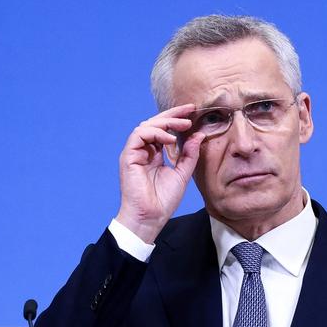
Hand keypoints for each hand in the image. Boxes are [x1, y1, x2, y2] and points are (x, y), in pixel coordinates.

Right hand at [115, 104, 204, 243]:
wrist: (151, 217)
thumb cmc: (164, 200)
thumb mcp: (182, 174)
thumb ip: (189, 154)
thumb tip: (198, 135)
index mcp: (154, 154)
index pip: (165, 130)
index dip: (177, 119)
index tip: (193, 112)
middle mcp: (143, 150)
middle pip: (155, 123)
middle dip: (173, 114)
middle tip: (190, 109)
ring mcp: (134, 153)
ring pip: (146, 126)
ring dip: (166, 122)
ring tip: (184, 124)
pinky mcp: (128, 156)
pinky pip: (139, 135)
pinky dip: (156, 133)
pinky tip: (170, 139)